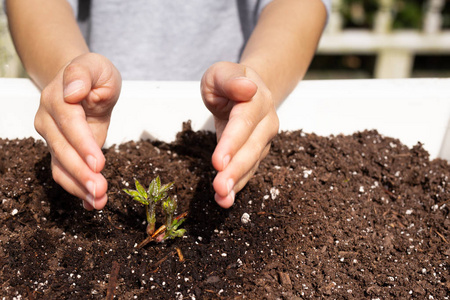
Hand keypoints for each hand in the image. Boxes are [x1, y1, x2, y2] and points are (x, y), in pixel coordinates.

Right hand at [34, 53, 121, 209]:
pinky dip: (77, 190)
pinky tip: (92, 204)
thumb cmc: (93, 75)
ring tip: (99, 202)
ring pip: (60, 167)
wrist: (81, 84)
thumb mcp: (97, 66)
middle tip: (101, 189)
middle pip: (63, 150)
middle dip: (82, 172)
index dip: (83, 144)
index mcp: (58, 98)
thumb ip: (84, 73)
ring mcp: (52, 138)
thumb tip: (73, 91)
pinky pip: (64, 173)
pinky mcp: (61, 151)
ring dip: (79, 187)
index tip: (99, 162)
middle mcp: (49, 120)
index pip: (70, 123)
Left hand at [201, 61, 278, 207]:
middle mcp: (265, 121)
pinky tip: (225, 200)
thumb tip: (247, 88)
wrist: (246, 89)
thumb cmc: (228, 81)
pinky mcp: (257, 152)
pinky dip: (238, 186)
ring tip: (222, 199)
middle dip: (235, 169)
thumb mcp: (221, 72)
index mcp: (256, 99)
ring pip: (252, 163)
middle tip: (220, 187)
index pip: (243, 122)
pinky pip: (249, 170)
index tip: (218, 162)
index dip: (232, 142)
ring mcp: (264, 139)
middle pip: (251, 148)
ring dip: (237, 182)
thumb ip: (230, 79)